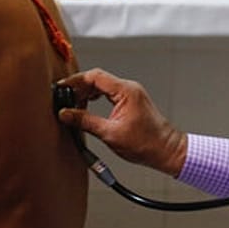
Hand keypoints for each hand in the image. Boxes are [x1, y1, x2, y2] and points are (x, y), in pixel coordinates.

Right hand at [55, 68, 187, 175]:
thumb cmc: (146, 144)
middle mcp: (128, 88)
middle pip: (97, 79)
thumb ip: (85, 121)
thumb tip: (66, 114)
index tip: (62, 88)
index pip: (95, 76)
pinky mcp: (130, 102)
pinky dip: (94, 99)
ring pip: (101, 86)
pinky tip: (86, 110)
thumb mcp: (110, 134)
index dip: (75, 81)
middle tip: (64, 101)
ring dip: (86, 95)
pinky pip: (108, 94)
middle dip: (78, 89)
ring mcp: (130, 94)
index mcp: (125, 91)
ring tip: (73, 107)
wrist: (166, 150)